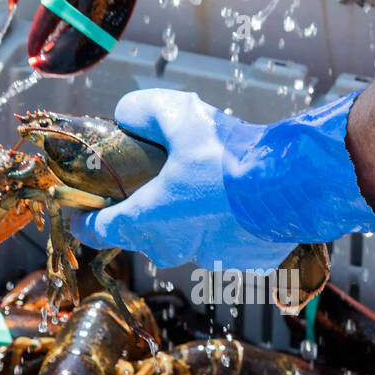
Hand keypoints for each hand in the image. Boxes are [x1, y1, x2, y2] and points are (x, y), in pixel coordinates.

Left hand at [66, 90, 296, 270]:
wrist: (293, 187)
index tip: (81, 209)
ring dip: (186, 218)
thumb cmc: (231, 157)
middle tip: (152, 182)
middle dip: (141, 211)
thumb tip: (126, 115)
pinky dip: (223, 226)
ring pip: (183, 240)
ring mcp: (207, 258)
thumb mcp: (179, 115)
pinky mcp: (241, 263)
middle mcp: (171, 247)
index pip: (98, 230)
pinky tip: (237, 202)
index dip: (84, 218)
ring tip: (203, 187)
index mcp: (146, 219)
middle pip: (141, 234)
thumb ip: (142, 111)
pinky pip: (222, 244)